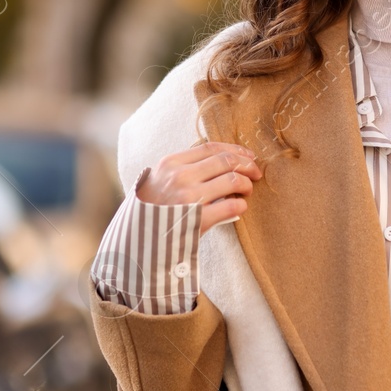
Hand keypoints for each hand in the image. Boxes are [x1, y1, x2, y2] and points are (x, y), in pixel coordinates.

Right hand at [136, 141, 262, 235]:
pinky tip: (239, 208)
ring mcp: (189, 197)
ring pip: (232, 180)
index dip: (234, 150)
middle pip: (226, 161)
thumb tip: (217, 161)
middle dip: (247, 165)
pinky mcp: (197, 220)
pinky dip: (241, 205)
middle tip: (256, 173)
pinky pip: (232, 207)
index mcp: (170, 163)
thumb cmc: (147, 211)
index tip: (248, 156)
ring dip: (246, 185)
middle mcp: (180, 176)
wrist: (134, 243)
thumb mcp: (156, 181)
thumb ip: (180, 169)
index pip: (211, 147)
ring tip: (246, 191)